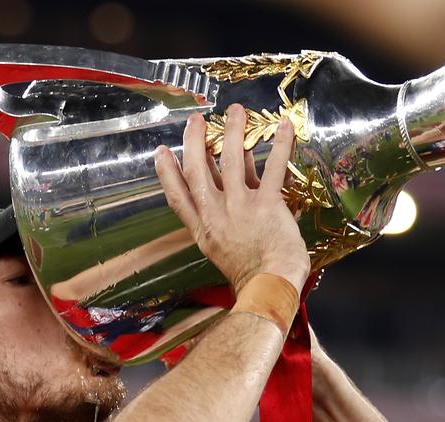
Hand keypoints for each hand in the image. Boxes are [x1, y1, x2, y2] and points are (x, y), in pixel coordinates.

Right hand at [154, 105, 310, 294]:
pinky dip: (279, 145)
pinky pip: (273, 168)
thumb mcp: (222, 252)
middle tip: (196, 121)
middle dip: (195, 142)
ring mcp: (240, 207)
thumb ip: (219, 225)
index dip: (167, 173)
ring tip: (236, 111)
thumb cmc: (250, 276)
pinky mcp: (267, 204)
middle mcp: (217, 215)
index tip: (162, 152)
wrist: (269, 287)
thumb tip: (222, 198)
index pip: (178, 197)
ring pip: (231, 160)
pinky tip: (282, 126)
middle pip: (198, 171)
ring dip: (233, 132)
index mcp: (204, 230)